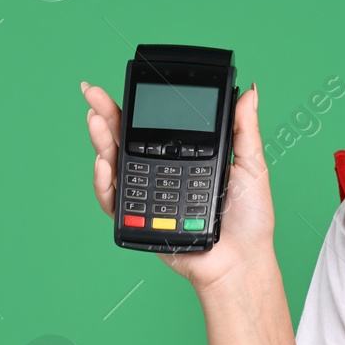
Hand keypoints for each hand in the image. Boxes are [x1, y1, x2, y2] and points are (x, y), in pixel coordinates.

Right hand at [82, 80, 274, 293]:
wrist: (243, 259)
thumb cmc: (250, 219)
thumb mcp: (252, 165)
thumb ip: (244, 129)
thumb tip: (250, 92)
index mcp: (185, 156)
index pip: (155, 126)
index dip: (136, 106)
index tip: (123, 85)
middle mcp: (161, 172)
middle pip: (127, 139)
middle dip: (106, 114)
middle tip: (92, 93)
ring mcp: (148, 195)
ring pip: (115, 164)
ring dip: (101, 141)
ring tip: (97, 120)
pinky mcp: (139, 220)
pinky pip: (114, 200)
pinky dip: (104, 181)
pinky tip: (104, 163)